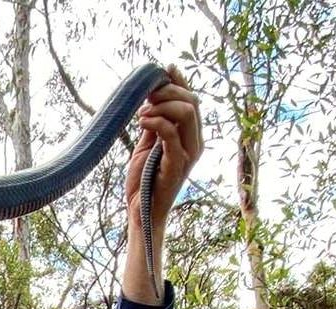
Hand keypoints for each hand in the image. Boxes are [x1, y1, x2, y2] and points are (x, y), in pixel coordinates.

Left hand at [125, 65, 202, 232]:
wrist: (141, 212)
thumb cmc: (144, 181)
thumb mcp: (147, 146)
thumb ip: (155, 124)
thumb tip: (152, 97)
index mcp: (190, 136)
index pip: (192, 100)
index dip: (180, 81)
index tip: (164, 69)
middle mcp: (195, 143)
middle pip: (191, 101)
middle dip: (168, 91)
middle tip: (146, 96)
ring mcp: (189, 154)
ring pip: (186, 113)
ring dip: (162, 105)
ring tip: (142, 113)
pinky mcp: (178, 164)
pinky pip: (171, 133)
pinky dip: (156, 121)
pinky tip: (141, 121)